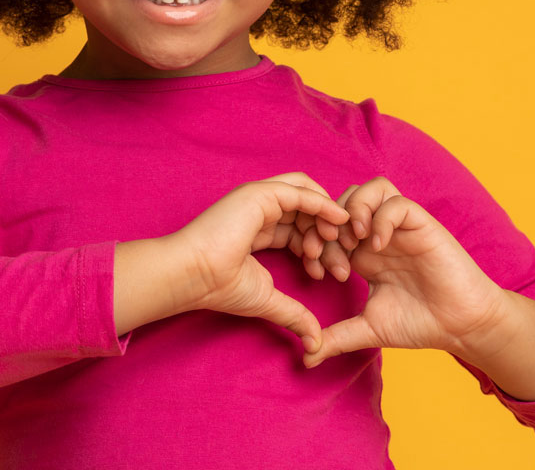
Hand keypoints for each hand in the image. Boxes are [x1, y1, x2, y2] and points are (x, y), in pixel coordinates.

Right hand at [166, 172, 351, 353]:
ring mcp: (260, 198)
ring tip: (339, 244)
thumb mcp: (267, 300)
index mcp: (261, 229)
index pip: (302, 229)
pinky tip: (337, 221)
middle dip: (329, 237)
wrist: (193, 276)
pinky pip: (300, 191)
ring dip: (328, 218)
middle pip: (309, 213)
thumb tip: (315, 343)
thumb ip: (294, 314)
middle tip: (341, 268)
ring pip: (308, 196)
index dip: (321, 249)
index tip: (331, 275)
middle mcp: (262, 209)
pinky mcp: (259, 194)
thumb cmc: (219, 286)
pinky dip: (322, 203)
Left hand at [300, 177, 512, 368]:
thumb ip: (337, 338)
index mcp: (364, 255)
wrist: (460, 326)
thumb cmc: (419, 324)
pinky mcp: (422, 226)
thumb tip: (307, 358)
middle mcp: (380, 236)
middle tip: (327, 254)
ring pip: (371, 189)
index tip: (316, 272)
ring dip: (353, 210)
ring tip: (352, 242)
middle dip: (327, 224)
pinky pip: (396, 203)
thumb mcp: (368, 329)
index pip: (329, 228)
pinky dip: (381, 218)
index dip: (314, 243)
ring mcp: (401, 229)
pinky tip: (377, 247)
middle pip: (344, 201)